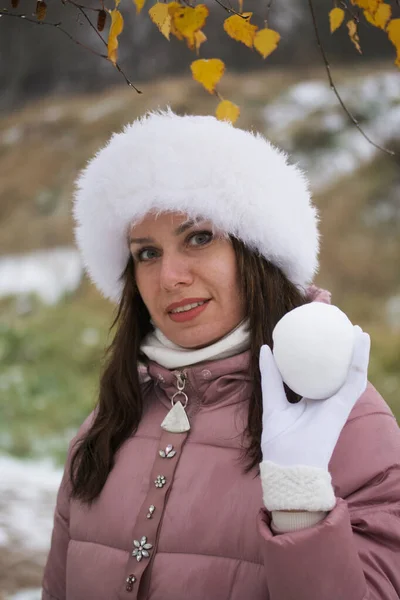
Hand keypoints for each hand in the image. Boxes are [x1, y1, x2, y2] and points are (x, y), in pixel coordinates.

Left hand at [260, 326, 369, 470]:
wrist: (290, 466)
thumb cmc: (279, 440)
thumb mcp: (272, 402)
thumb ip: (270, 377)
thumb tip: (265, 348)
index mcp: (310, 402)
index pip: (318, 375)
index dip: (319, 357)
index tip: (316, 335)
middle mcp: (326, 401)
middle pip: (338, 372)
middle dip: (342, 352)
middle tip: (340, 329)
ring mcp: (337, 403)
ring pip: (352, 372)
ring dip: (357, 351)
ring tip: (356, 329)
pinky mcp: (344, 405)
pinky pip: (355, 377)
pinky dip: (360, 357)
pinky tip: (361, 339)